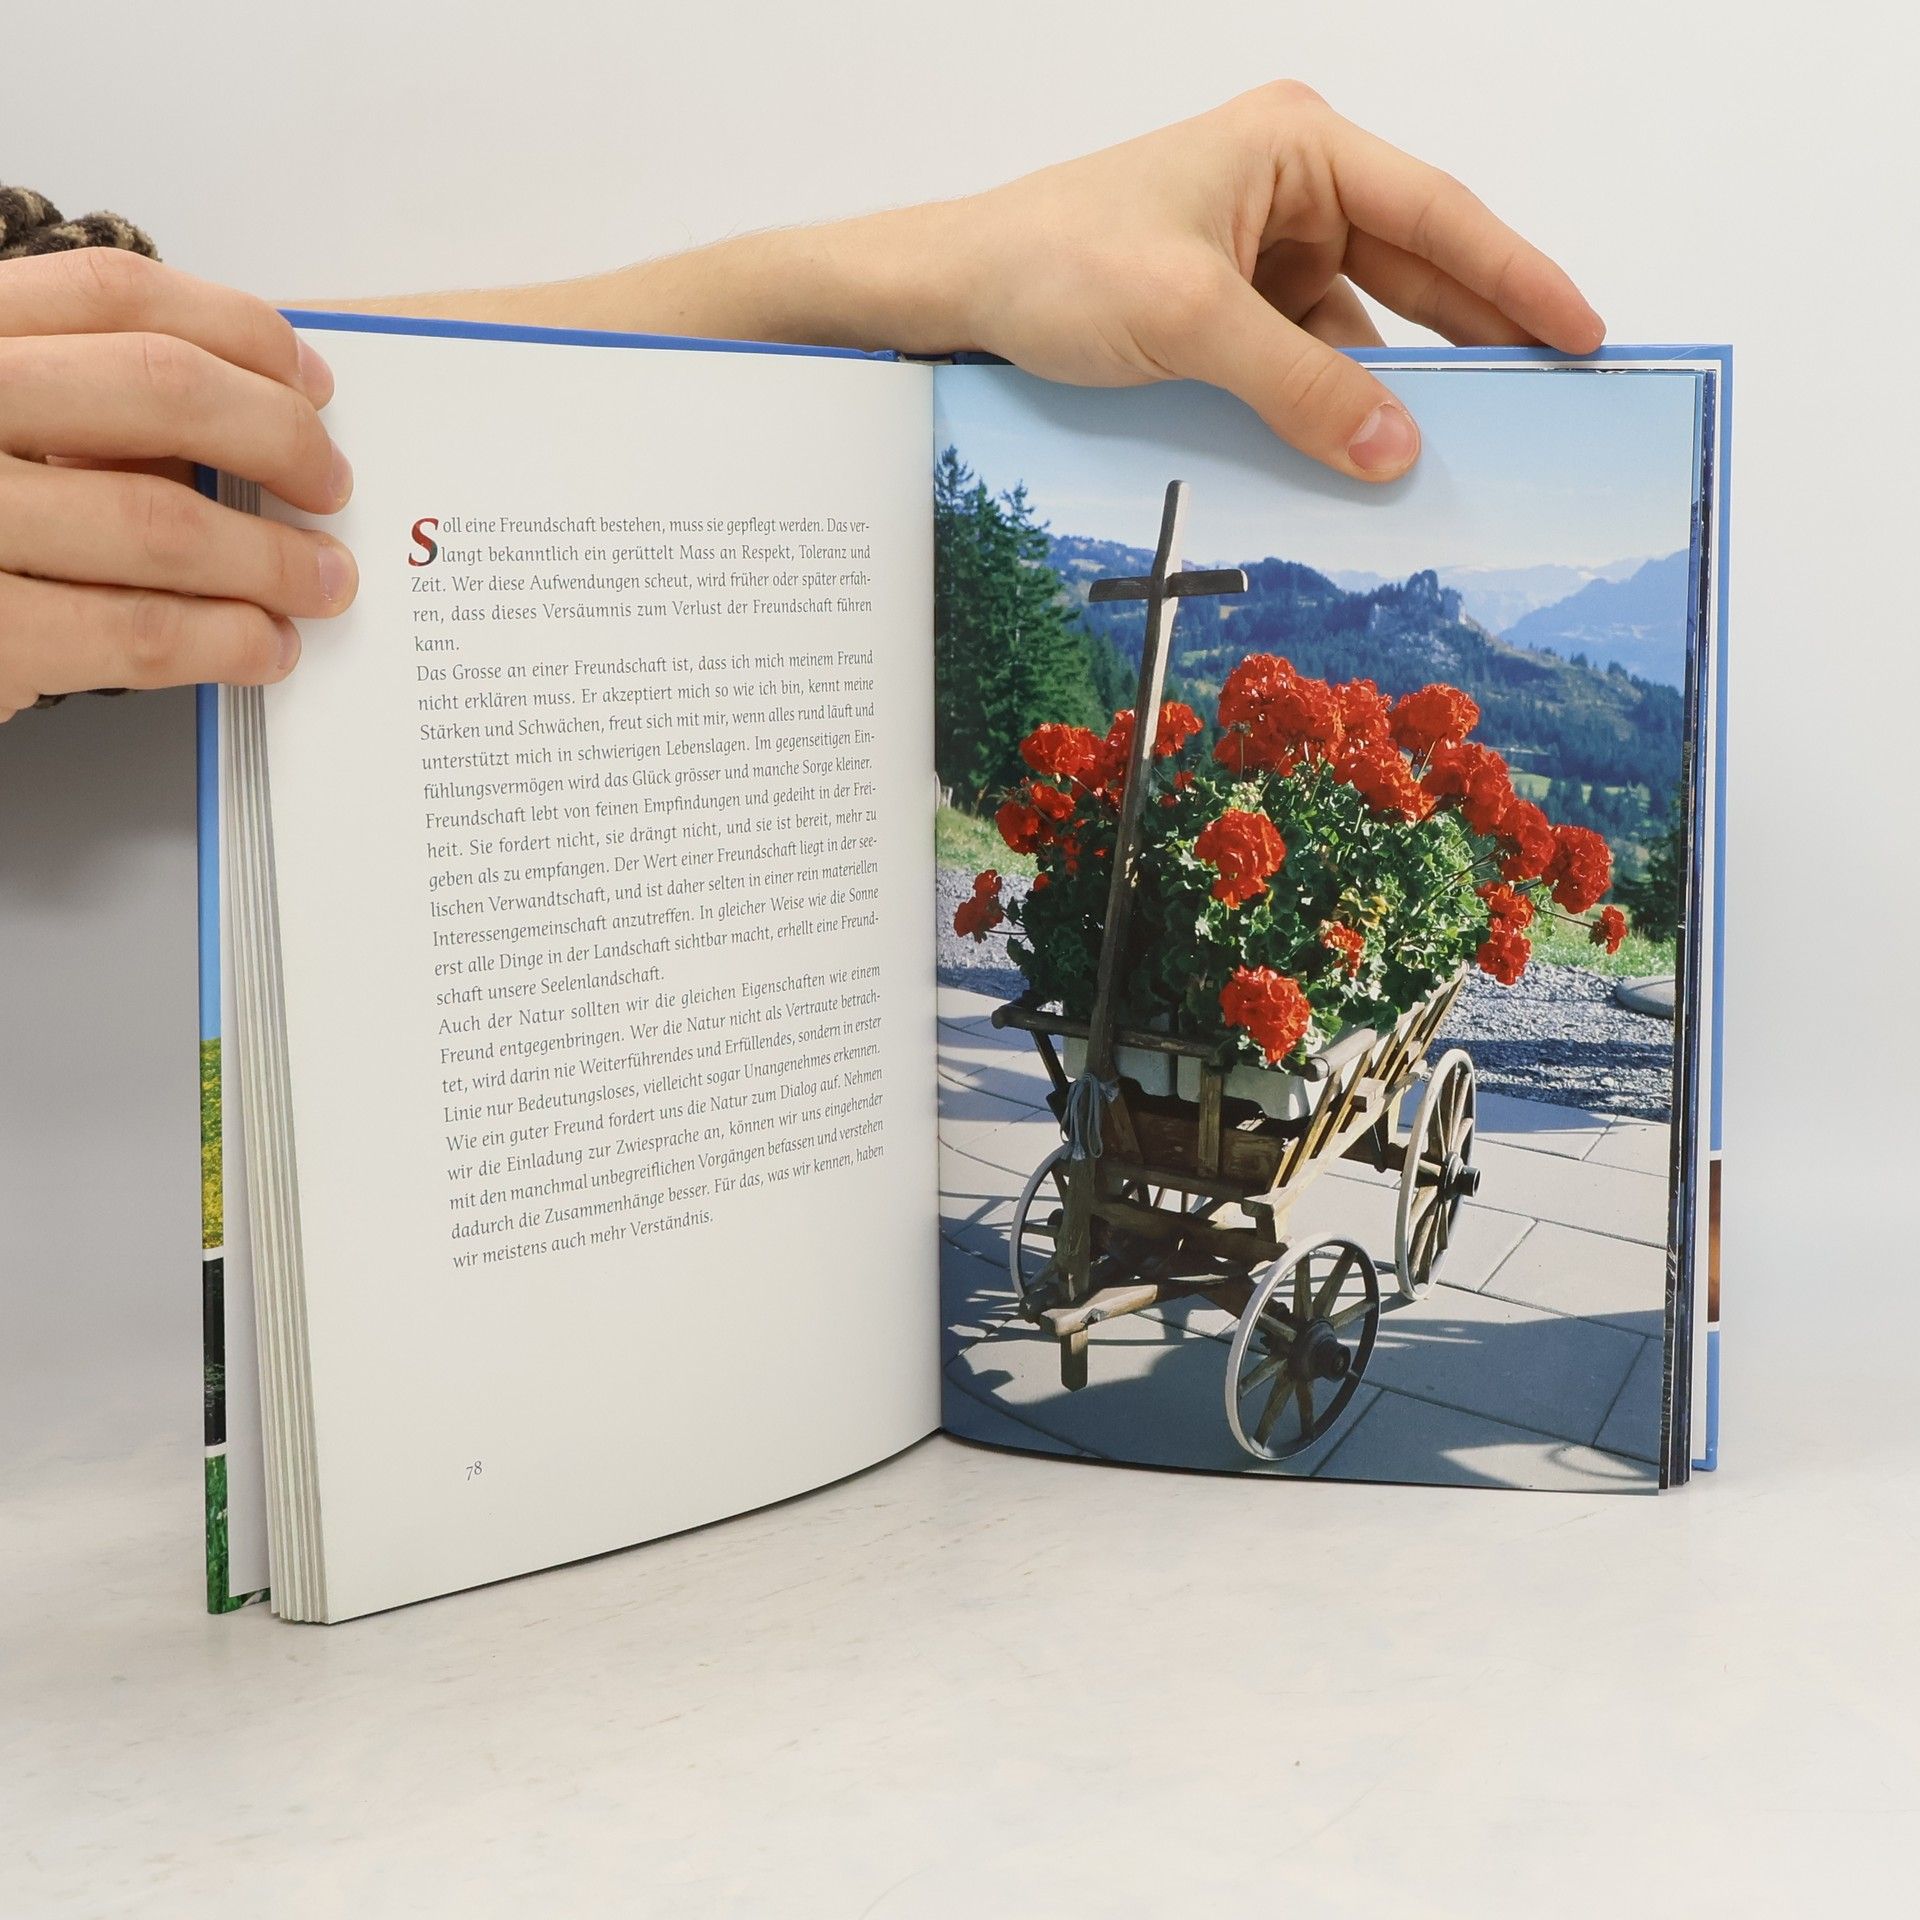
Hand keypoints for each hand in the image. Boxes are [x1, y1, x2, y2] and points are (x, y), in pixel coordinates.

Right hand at [0, 250, 356, 720]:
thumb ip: (81, 409)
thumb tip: (242, 429)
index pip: (113, 294)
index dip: (238, 332)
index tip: (310, 382)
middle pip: (161, 387)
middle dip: (280, 439)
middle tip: (331, 485)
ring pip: (162, 521)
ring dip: (274, 560)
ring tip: (323, 583)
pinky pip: (137, 631)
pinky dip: (226, 641)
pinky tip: (264, 646)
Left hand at [941, 81, 1605, 479]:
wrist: (953, 296)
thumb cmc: (1053, 263)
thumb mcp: (1191, 323)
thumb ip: (1301, 386)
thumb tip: (1396, 451)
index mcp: (1295, 148)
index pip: (1438, 216)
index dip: (1518, 278)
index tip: (1583, 332)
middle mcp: (1287, 189)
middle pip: (1413, 269)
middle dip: (1475, 335)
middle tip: (1548, 398)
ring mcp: (1257, 250)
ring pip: (1360, 325)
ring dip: (1394, 385)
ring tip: (1458, 446)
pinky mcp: (1226, 306)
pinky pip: (1305, 357)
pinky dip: (1331, 403)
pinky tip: (1357, 451)